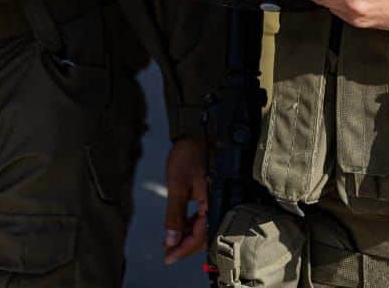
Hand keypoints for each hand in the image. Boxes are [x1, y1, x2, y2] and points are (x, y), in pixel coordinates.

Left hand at [163, 137, 207, 265]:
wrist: (195, 132)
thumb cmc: (187, 154)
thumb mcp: (177, 186)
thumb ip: (175, 215)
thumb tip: (171, 240)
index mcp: (214, 200)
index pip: (201, 234)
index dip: (184, 248)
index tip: (169, 257)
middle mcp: (219, 201)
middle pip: (206, 234)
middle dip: (186, 245)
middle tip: (168, 252)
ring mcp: (217, 197)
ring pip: (206, 226)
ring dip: (189, 236)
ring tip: (171, 241)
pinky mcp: (213, 194)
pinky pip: (206, 216)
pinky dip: (193, 225)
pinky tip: (181, 227)